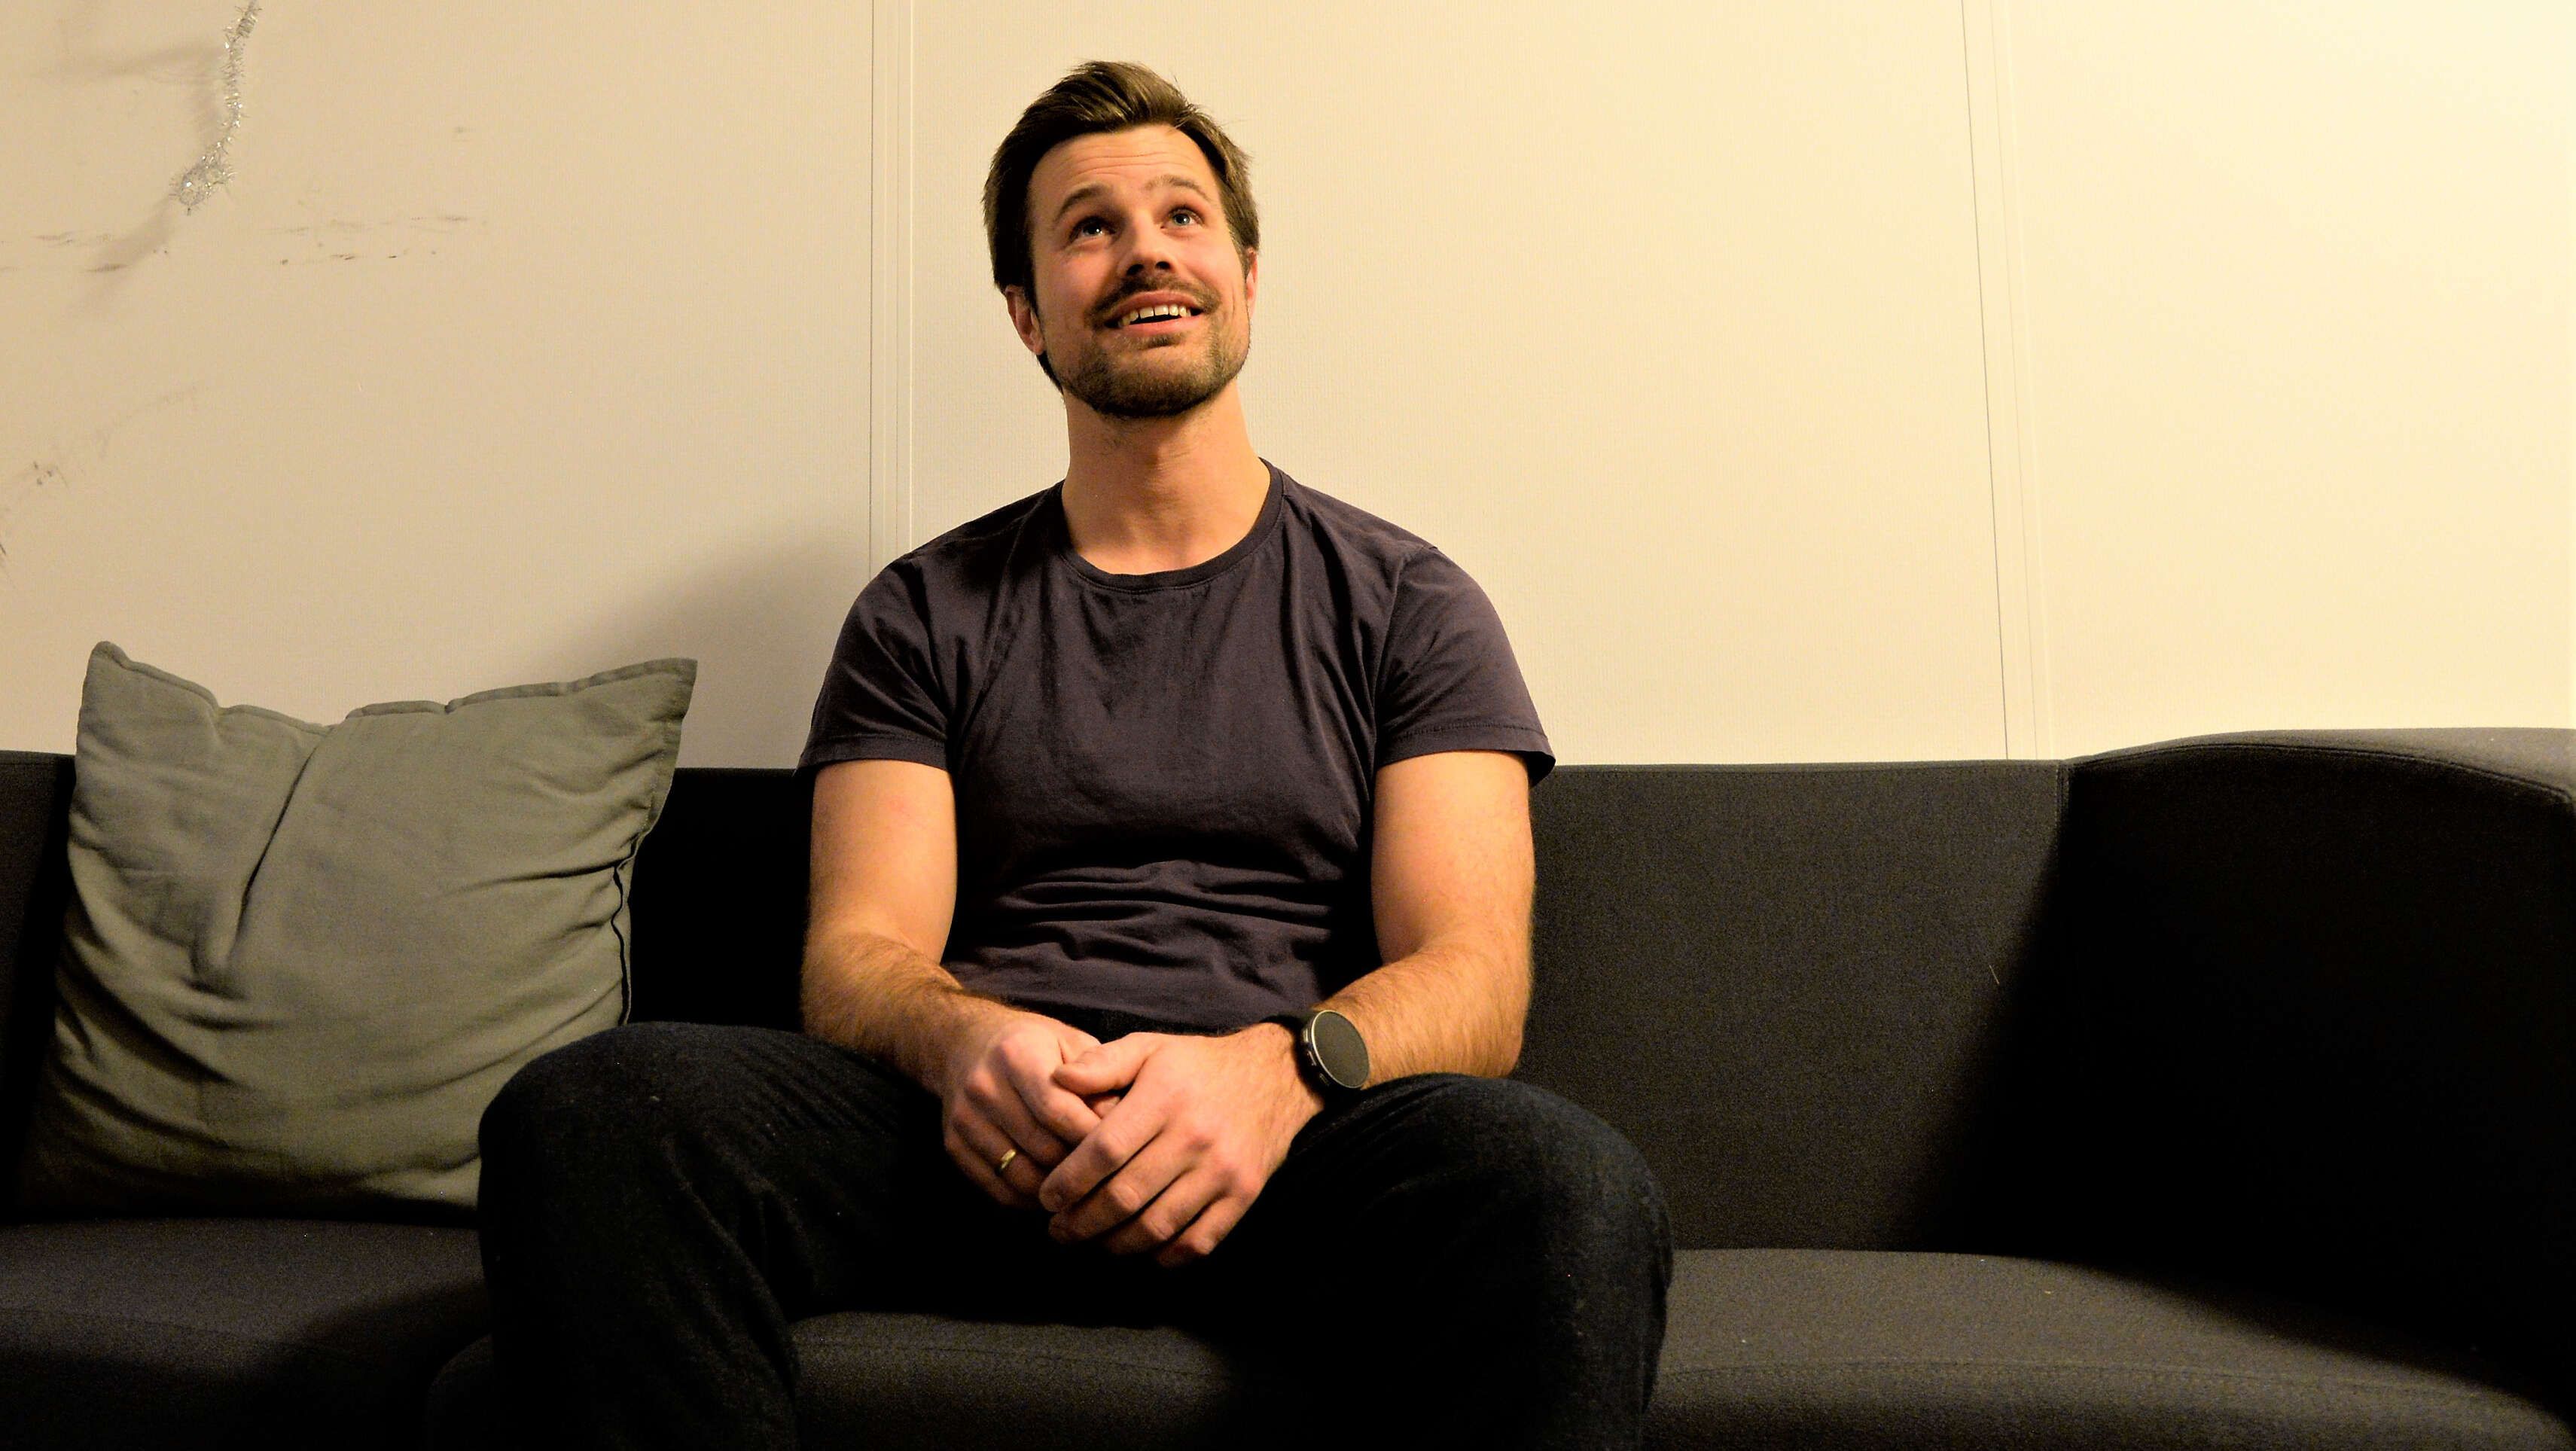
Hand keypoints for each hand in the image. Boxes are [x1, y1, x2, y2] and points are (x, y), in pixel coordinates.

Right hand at [935, 1010, 1124, 1210]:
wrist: (967, 1044)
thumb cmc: (1035, 1045)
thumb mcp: (1070, 1042)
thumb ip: (1098, 1076)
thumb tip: (1117, 1121)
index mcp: (1016, 1053)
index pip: (1058, 1110)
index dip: (1094, 1136)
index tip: (1122, 1149)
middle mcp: (983, 1086)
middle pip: (1042, 1148)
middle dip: (1081, 1167)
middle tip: (1109, 1176)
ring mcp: (964, 1120)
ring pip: (1022, 1176)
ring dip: (1058, 1190)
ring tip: (1085, 1187)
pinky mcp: (953, 1146)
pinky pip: (999, 1190)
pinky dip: (1031, 1199)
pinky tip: (1054, 1192)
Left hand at [1039, 1025, 1324, 1267]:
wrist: (1275, 1077)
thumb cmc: (1198, 1065)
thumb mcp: (1149, 1048)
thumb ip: (1102, 1063)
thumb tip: (1057, 1082)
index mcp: (1165, 1098)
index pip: (1105, 1151)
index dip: (1069, 1181)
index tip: (1047, 1197)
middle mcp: (1195, 1137)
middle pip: (1125, 1196)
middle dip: (1081, 1222)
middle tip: (1058, 1229)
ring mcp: (1223, 1171)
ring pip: (1156, 1227)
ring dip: (1115, 1244)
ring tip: (1092, 1240)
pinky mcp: (1244, 1196)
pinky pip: (1197, 1243)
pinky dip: (1163, 1256)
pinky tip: (1141, 1247)